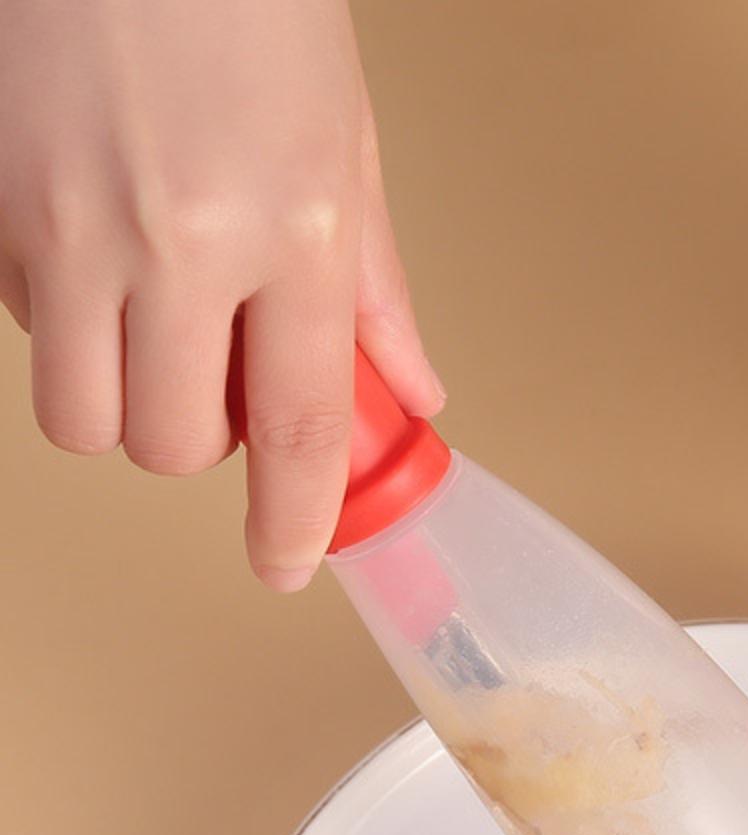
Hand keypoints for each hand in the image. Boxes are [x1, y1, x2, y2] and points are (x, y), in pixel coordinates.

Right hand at [0, 0, 442, 589]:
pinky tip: (95, 255)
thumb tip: (409, 392)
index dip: (295, 519)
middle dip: (202, 447)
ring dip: (125, 402)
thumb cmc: (243, 3)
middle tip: (224, 384)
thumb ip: (375, 288)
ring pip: (81, 413)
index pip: (300, 427)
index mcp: (290, 230)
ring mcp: (66, 223)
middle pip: (171, 444)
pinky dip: (62, 324)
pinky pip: (22, 328)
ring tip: (154, 328)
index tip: (287, 564)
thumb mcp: (346, 144)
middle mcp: (176, 241)